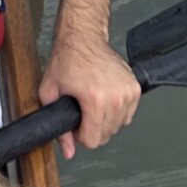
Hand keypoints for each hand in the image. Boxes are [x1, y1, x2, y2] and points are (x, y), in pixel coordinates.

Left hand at [39, 30, 139, 156]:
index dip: (79, 134)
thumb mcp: (50, 92)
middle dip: (91, 127)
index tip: (75, 121)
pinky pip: (127, 115)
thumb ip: (59, 127)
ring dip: (104, 120)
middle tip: (82, 108)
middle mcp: (116, 97)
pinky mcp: (135, 88)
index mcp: (95, 99)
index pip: (93, 140)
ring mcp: (128, 92)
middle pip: (106, 135)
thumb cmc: (67, 58)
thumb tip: (68, 151)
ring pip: (118, 127)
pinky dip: (116, 111)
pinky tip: (104, 98)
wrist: (84, 35)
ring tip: (92, 100)